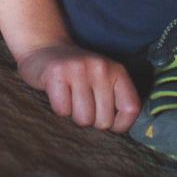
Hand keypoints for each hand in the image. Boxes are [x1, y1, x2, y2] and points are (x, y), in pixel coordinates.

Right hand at [17, 41, 140, 132]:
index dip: (120, 125)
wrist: (45, 47)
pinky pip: (62, 110)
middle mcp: (101, 68)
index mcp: (117, 71)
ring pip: (83, 119)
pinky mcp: (56, 74)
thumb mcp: (103, 77)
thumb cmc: (77, 72)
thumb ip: (115, 97)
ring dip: (74, 116)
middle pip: (104, 120)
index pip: (131, 109)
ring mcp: (79, 70)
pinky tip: (59, 95)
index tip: (110, 125)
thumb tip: (119, 129)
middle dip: (92, 121)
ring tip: (71, 99)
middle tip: (83, 106)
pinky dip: (59, 109)